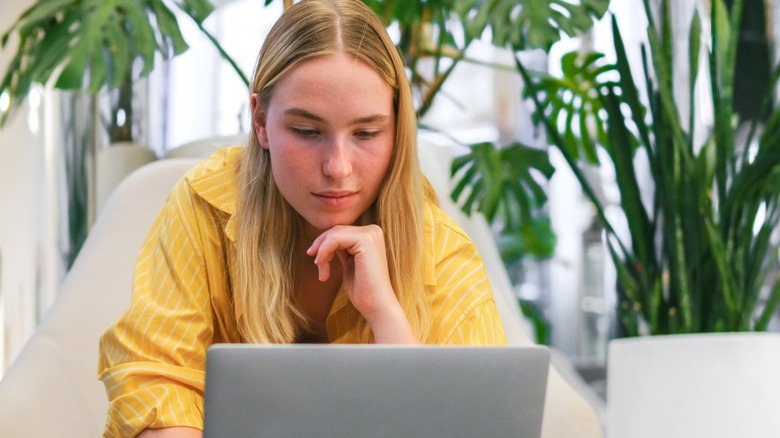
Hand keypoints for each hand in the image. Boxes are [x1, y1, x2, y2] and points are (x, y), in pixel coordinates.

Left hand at [306, 224, 417, 342]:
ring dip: (321, 252)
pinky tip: (322, 266)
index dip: (324, 245)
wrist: (376, 306)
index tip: (318, 263)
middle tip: (318, 266)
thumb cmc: (362, 289)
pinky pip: (334, 239)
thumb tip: (325, 238)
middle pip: (336, 230)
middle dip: (321, 247)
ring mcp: (370, 234)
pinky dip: (324, 252)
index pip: (340, 231)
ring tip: (322, 271)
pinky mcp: (365, 241)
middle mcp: (373, 230)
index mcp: (371, 234)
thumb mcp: (349, 262)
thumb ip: (341, 248)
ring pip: (334, 234)